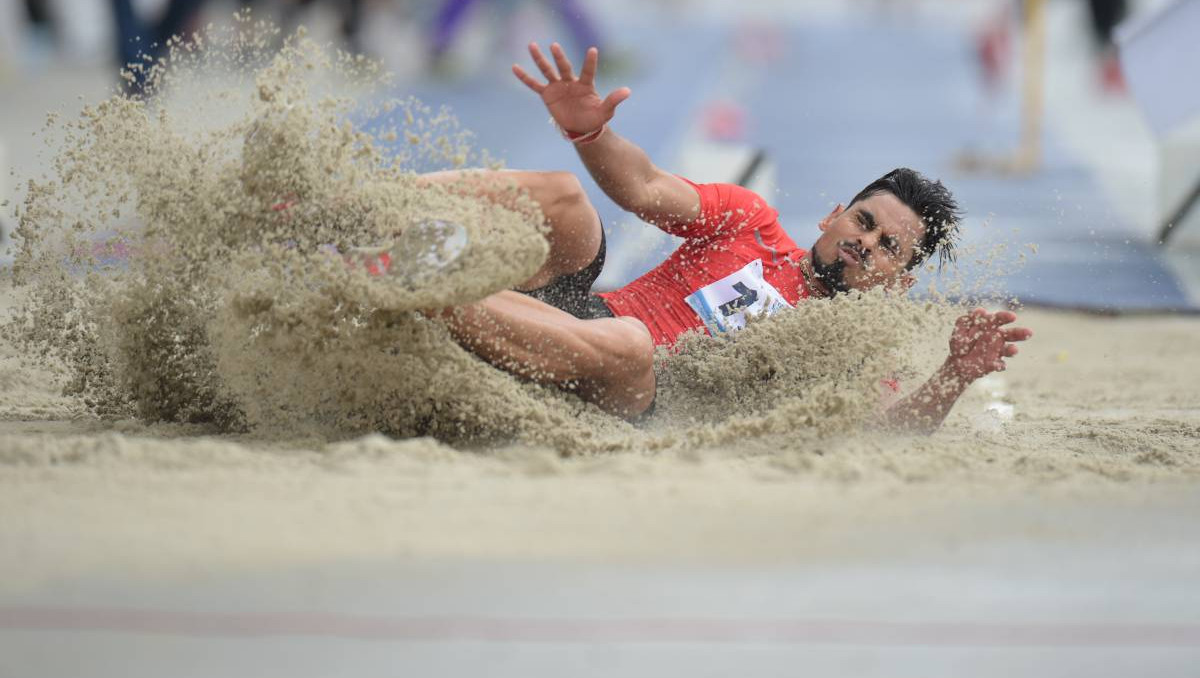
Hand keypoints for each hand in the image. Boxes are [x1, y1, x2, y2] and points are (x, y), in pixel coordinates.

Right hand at [512, 42, 630, 134]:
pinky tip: (514, 67)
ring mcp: (558, 87)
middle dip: (559, 57)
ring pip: (547, 70)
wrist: (582, 127)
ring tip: (531, 45)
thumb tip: (628, 91)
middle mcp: (570, 82)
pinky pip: (534, 85)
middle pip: (564, 67)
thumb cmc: (595, 118)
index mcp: (585, 85)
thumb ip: (613, 100)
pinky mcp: (547, 95)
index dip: (590, 62)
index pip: (588, 71)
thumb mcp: (605, 111)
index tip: (593, 50)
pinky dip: (525, 78)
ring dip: (540, 59)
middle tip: (554, 46)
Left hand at [945, 308, 1032, 382]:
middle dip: (1019, 333)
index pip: (998, 319)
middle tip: (1028, 333)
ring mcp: (997, 351)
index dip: (1005, 317)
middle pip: (1010, 334)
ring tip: (1014, 350)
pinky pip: (999, 364)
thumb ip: (967, 321)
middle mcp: (997, 338)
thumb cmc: (959, 344)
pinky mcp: (995, 364)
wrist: (957, 363)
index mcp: (988, 326)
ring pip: (1009, 349)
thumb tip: (980, 311)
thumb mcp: (959, 331)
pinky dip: (999, 365)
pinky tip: (998, 365)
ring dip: (1012, 350)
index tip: (1012, 317)